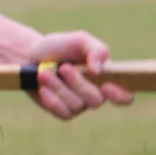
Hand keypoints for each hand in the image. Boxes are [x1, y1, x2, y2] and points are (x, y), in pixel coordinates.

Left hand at [17, 29, 131, 119]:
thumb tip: (98, 70)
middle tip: (63, 68)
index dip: (121, 95)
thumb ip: (96, 49)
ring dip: (59, 88)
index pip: (126, 96)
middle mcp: (96, 94)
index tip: (106, 86)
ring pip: (77, 105)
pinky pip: (63, 113)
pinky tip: (43, 88)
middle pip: (96, 100)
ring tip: (44, 73)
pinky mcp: (62, 111)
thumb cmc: (60, 47)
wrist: (30, 55)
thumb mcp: (80, 40)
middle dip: (78, 83)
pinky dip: (52, 101)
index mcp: (107, 78)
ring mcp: (80, 105)